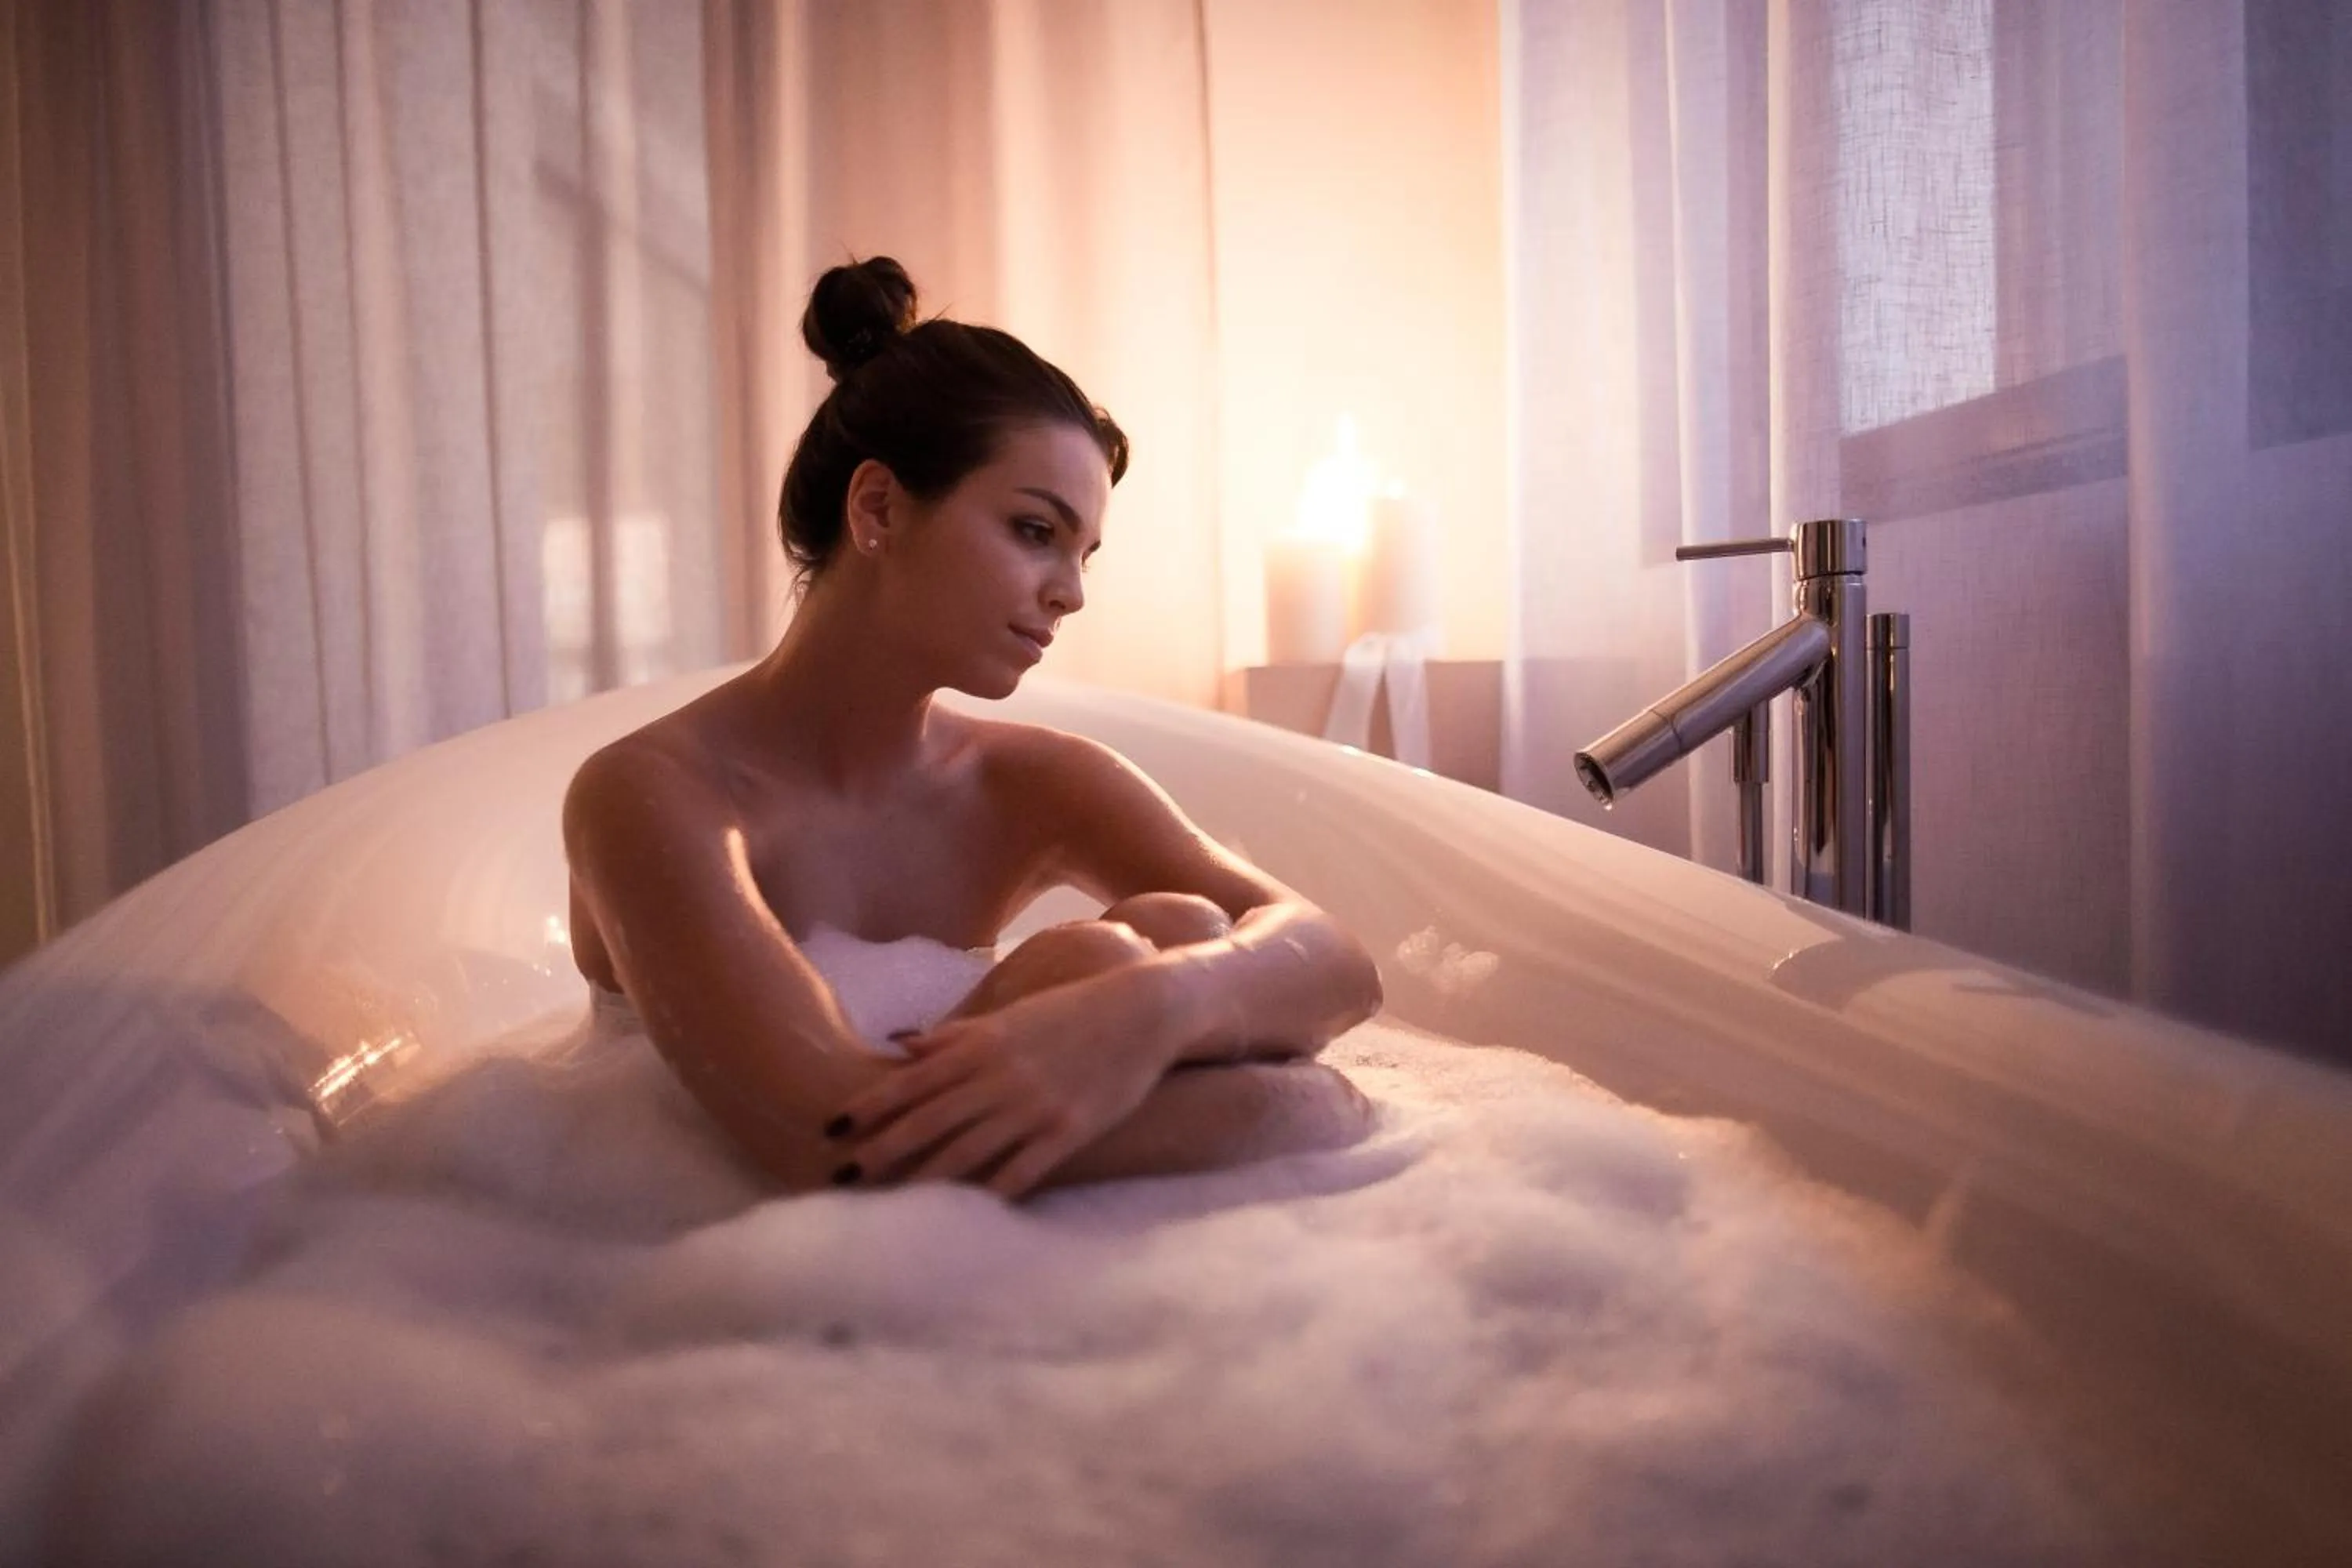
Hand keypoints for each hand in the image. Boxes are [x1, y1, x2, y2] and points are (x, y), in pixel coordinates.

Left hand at [828, 979, 1171, 1198]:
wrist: (1143, 1011)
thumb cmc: (1072, 1011)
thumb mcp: (1009, 1015)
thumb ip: (955, 1036)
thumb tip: (903, 1046)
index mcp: (981, 1044)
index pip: (911, 1080)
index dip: (869, 1106)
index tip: (832, 1128)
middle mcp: (999, 1077)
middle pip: (928, 1121)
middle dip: (882, 1151)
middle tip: (842, 1176)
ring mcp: (1033, 1106)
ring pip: (967, 1152)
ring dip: (925, 1180)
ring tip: (891, 1204)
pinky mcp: (1068, 1130)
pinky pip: (1022, 1170)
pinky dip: (993, 1192)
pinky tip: (968, 1215)